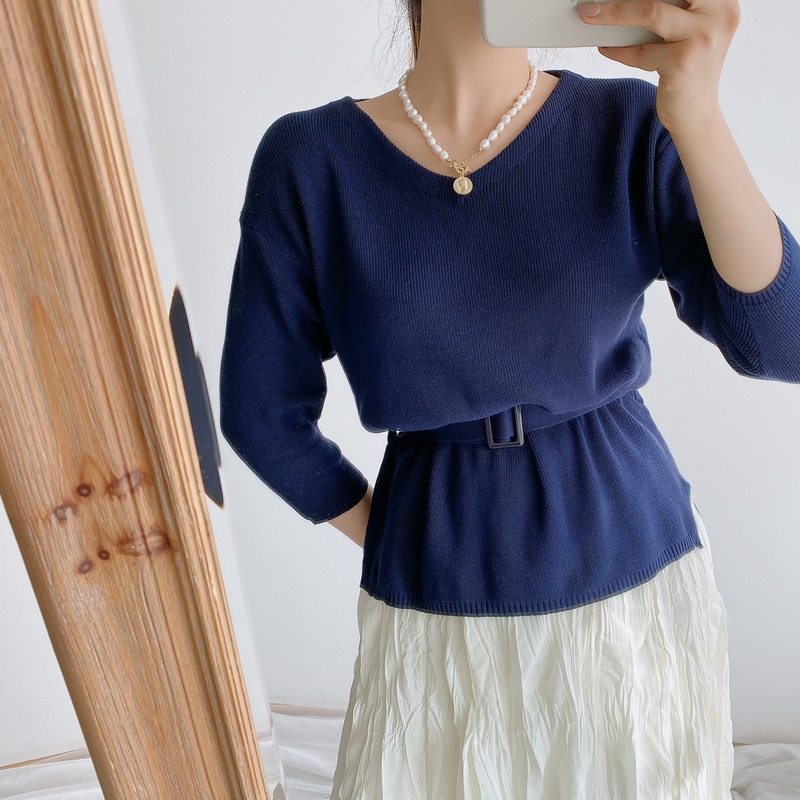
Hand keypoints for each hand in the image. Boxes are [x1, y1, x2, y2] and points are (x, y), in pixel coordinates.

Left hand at [576, 0, 739, 136]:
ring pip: (650, 13)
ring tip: (591, 14)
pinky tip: (605, 47)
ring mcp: (702, 39)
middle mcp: (719, 15)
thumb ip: (670, 12)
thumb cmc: (689, 71)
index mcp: (722, 2)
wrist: (697, 117)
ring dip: (614, 13)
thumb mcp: (687, 34)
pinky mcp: (683, 64)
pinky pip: (641, 51)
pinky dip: (619, 50)